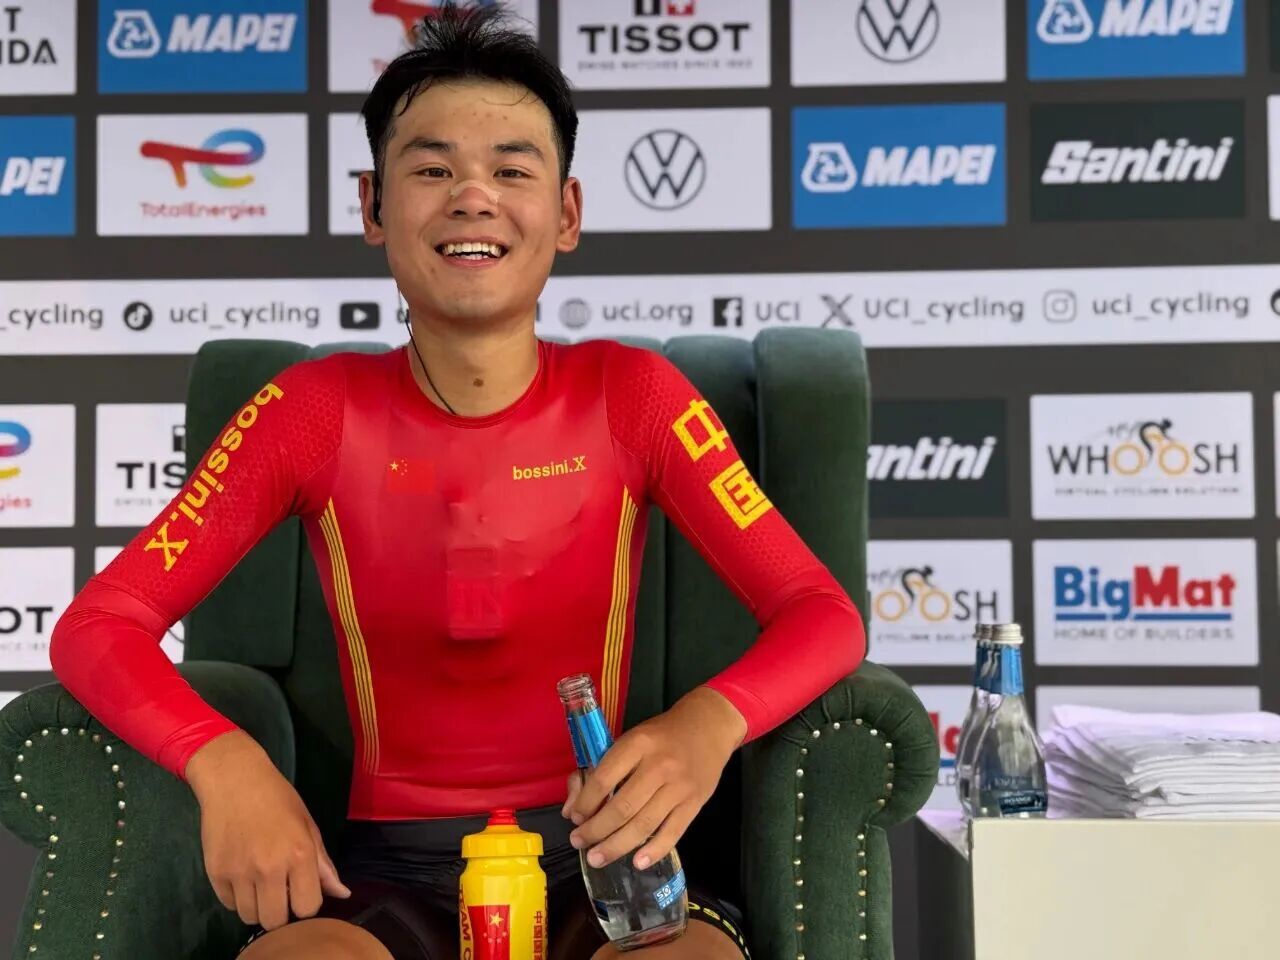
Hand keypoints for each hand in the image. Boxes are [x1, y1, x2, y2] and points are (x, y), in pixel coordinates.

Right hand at [186, 730, 350, 930]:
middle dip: (281, 911)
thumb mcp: (308, 826)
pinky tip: (242, 877)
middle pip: (275, 921)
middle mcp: (269, 869)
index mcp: (299, 855)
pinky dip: (237, 898)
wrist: (234, 779)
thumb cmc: (277, 798)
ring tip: (260, 884)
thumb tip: (342, 894)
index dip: (306, 903)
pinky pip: (229, 905)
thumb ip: (323, 864)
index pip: (307, 908)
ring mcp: (239, 873)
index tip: (301, 891)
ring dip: (258, 907)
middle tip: (280, 892)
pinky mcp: (215, 874)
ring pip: (249, 917)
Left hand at [565, 686, 746, 870]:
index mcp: (638, 744)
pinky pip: (672, 833)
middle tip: (579, 842)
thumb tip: (572, 809)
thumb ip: (599, 770)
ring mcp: (679, 787)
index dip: (585, 803)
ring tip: (597, 858)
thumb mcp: (629, 740)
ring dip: (616, 846)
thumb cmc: (662, 735)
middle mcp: (659, 766)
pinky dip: (654, 851)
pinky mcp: (695, 803)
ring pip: (643, 825)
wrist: (708, 726)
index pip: (604, 779)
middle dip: (596, 830)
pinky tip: (637, 862)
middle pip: (622, 808)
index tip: (575, 817)